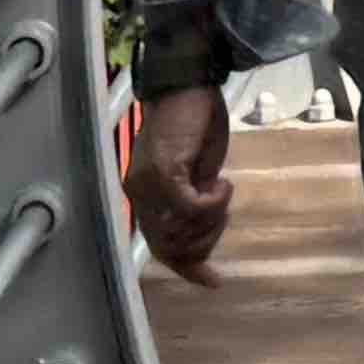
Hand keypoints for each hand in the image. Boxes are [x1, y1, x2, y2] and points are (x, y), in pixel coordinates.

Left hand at [126, 81, 233, 284]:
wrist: (189, 82)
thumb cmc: (196, 119)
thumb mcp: (199, 169)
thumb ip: (196, 200)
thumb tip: (205, 231)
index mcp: (144, 195)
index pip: (161, 246)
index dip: (187, 267)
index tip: (213, 281)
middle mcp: (139, 195)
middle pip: (173, 246)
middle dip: (206, 242)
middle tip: (224, 216)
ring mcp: (148, 186)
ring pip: (183, 231)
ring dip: (212, 220)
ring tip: (223, 193)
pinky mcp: (164, 173)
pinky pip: (191, 207)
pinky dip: (213, 203)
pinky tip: (223, 184)